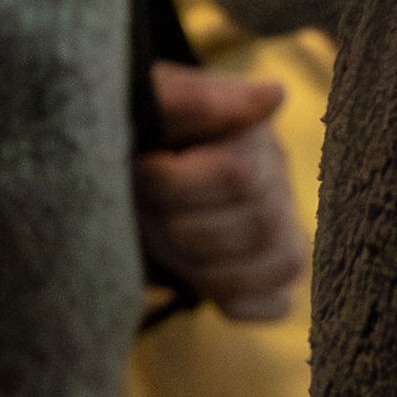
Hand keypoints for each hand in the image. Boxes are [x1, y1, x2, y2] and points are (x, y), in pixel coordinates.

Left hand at [136, 62, 302, 321]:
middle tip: (139, 214)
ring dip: (205, 269)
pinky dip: (238, 300)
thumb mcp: (148, 102)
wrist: (116, 159)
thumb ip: (197, 99)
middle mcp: (278, 180)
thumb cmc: (130, 128)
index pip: (239, 177)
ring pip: (280, 263)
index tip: (137, 171)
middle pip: (259, 226)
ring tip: (157, 247)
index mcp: (250, 136)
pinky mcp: (267, 269)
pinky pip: (277, 302)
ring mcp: (280, 227)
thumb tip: (274, 94)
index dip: (175, 185)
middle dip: (182, 231)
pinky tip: (195, 283)